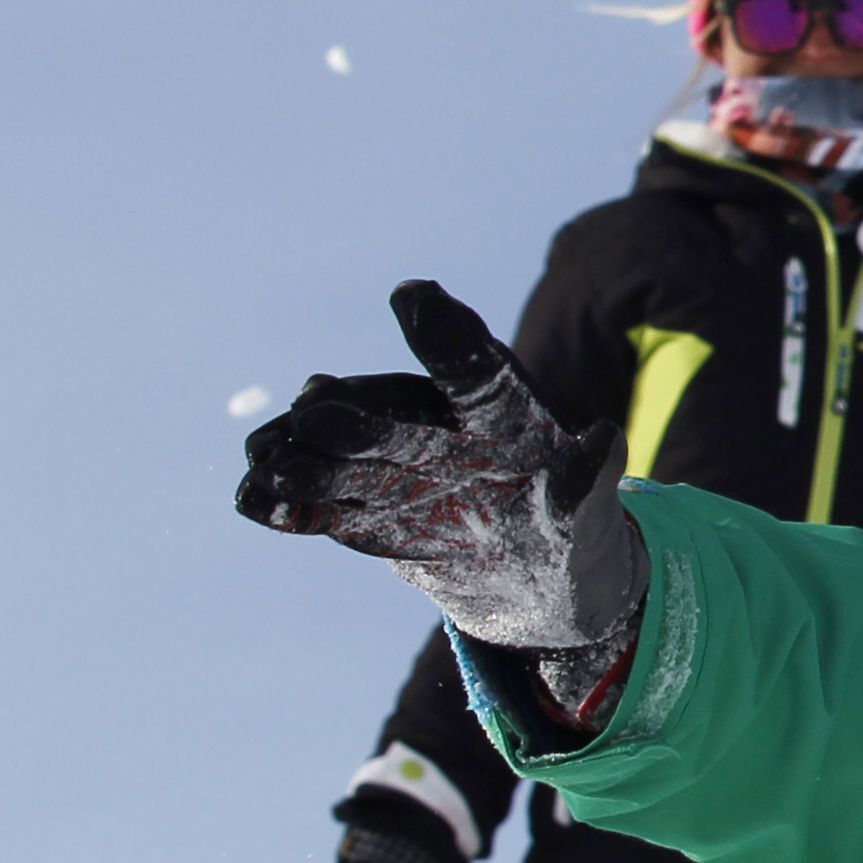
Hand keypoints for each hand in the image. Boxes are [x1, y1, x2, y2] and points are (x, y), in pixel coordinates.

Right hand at [238, 284, 644, 714]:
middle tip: (318, 408)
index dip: (445, 331)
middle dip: (351, 414)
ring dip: (301, 451)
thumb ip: (588, 480)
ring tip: (274, 459)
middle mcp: (429, 426)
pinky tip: (256, 497)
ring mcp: (384, 464)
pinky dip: (280, 499)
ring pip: (333, 451)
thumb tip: (605, 439)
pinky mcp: (353, 505)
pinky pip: (308, 499)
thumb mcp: (587, 512)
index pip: (473, 366)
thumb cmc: (567, 523)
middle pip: (385, 415)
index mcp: (496, 409)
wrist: (524, 570)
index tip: (413, 292)